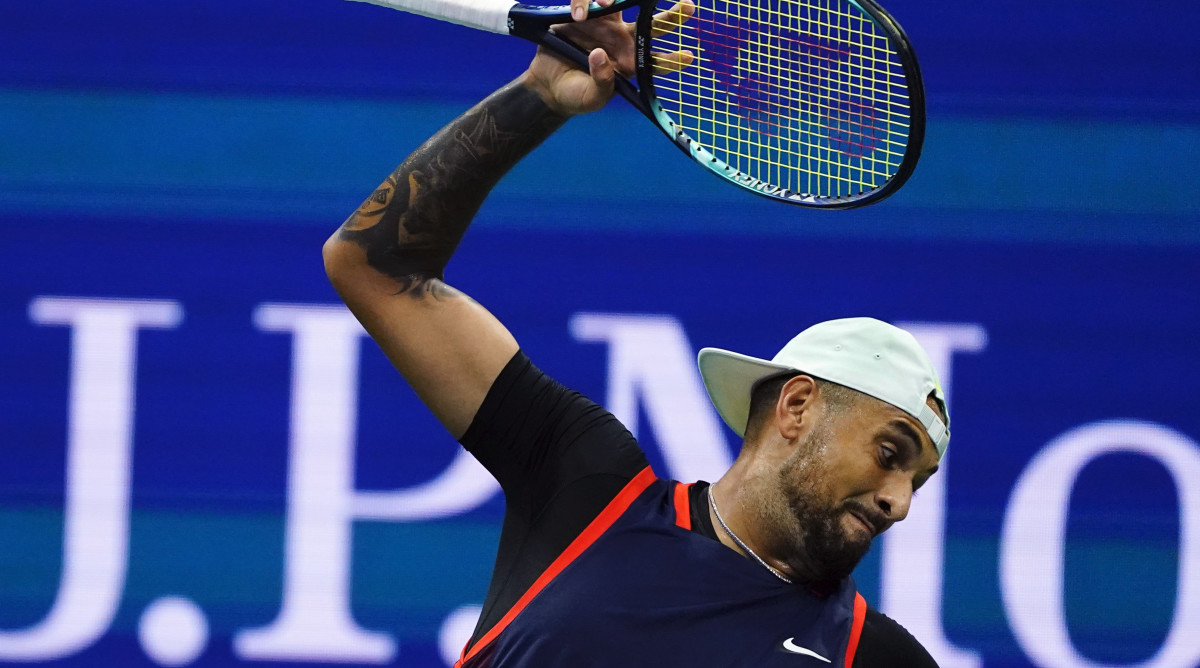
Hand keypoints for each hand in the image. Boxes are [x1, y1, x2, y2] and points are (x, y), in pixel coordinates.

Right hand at [522, 0, 694, 116]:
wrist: (547, 85)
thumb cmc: (575, 95)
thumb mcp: (591, 98)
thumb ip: (601, 82)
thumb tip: (600, 54)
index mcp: (630, 63)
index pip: (656, 61)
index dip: (672, 59)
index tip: (688, 57)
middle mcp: (623, 40)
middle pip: (652, 24)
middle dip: (673, 15)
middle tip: (689, 7)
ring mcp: (605, 24)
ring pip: (623, 2)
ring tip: (605, 3)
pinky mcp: (584, 14)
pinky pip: (587, 0)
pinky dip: (583, 2)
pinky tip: (577, 15)